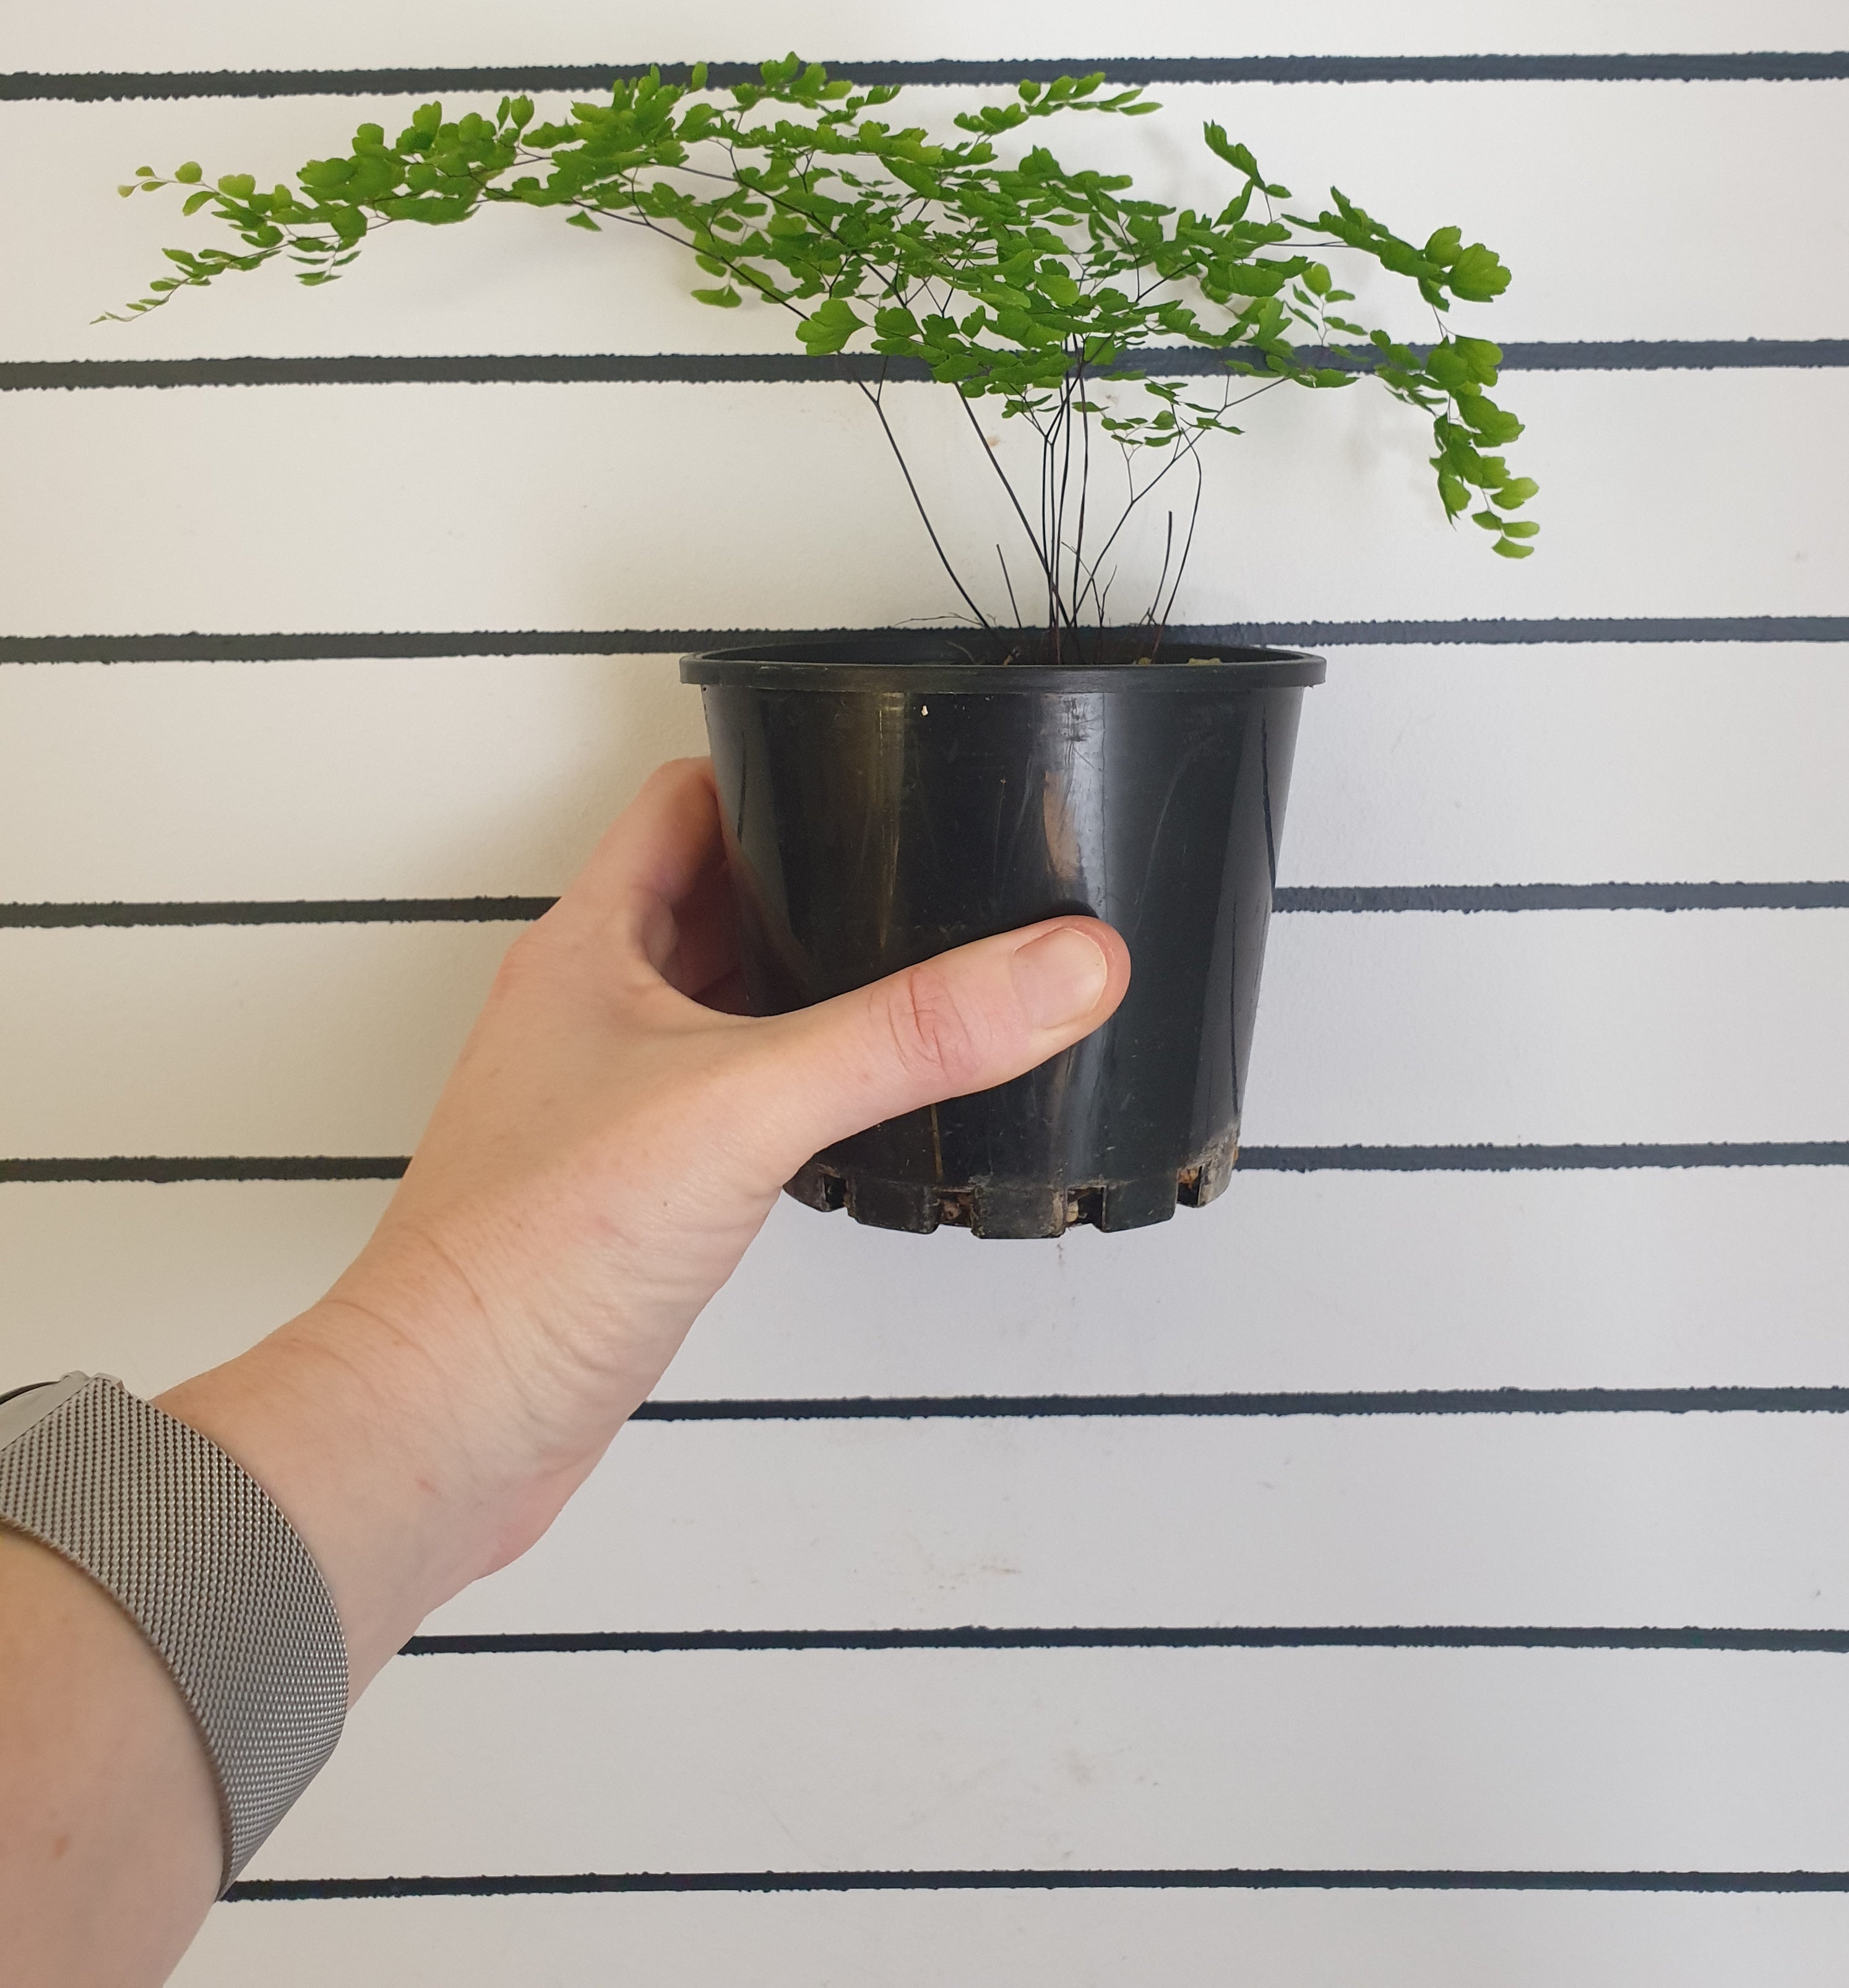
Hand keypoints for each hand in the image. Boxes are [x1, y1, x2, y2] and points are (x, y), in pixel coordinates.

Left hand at [163, 756, 1129, 1683]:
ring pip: (720, 999)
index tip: (878, 760)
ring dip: (804, 980)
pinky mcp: (631, 1185)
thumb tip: (1062, 964)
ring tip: (918, 971)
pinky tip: (854, 1107)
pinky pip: (724, 1095)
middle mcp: (592, 1009)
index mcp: (590, 945)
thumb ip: (910, 1033)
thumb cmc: (531, 1250)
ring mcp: (606, 1099)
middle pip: (711, 895)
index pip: (685, 800)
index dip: (776, 767)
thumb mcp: (750, 1104)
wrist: (452, 1421)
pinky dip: (789, 1079)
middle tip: (927, 865)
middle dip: (814, 874)